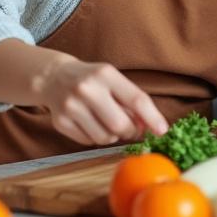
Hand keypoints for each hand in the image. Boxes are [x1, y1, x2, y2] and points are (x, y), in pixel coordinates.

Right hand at [36, 58, 168, 145]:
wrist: (53, 77)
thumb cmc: (92, 80)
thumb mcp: (112, 79)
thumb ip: (132, 100)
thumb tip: (151, 127)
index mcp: (105, 74)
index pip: (136, 99)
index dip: (152, 118)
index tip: (162, 131)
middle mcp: (86, 89)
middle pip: (120, 124)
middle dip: (131, 132)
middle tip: (132, 129)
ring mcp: (71, 106)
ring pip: (105, 137)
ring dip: (113, 136)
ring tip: (108, 122)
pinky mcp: (60, 122)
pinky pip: (89, 142)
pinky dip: (96, 137)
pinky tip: (91, 123)